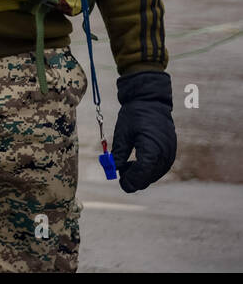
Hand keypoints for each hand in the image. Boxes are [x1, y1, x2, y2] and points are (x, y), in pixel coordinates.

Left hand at [112, 71, 176, 192]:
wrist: (151, 101)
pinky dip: (148, 169)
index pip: (142, 173)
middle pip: (149, 177)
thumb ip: (119, 153)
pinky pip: (159, 168)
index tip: (120, 182)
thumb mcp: (122, 132)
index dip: (131, 180)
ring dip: (140, 174)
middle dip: (133, 178)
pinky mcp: (171, 152)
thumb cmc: (135, 115)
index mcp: (152, 148)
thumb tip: (113, 169)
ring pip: (154, 175)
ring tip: (125, 164)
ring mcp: (170, 154)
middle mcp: (164, 154)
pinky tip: (136, 162)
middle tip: (119, 171)